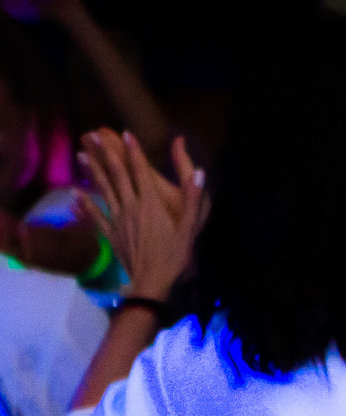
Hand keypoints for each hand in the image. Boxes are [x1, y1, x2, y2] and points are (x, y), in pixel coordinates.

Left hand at [77, 130, 203, 299]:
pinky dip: (84, 203)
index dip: (134, 152)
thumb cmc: (175, 256)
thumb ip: (193, 199)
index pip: (141, 171)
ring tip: (82, 154)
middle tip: (94, 135)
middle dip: (107, 154)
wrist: (151, 282)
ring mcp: (117, 219)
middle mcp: (131, 206)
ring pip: (103, 190)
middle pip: (117, 176)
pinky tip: (75, 193)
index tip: (126, 133)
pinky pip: (95, 214)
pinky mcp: (110, 233)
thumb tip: (200, 172)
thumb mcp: (190, 228)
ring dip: (93, 172)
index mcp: (151, 203)